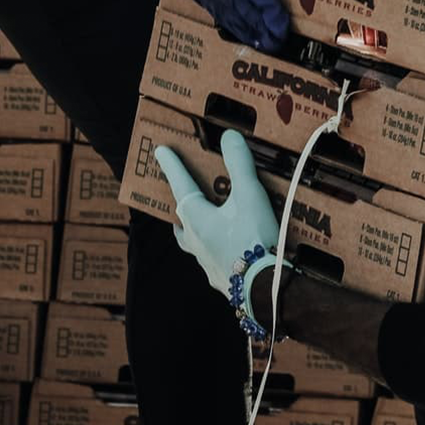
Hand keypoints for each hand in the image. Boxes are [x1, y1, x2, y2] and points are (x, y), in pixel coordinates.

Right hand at [143, 0, 291, 50]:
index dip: (267, 9)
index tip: (281, 23)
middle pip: (241, 8)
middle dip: (261, 28)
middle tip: (279, 42)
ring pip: (226, 13)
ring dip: (246, 31)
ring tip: (264, 45)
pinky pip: (213, 9)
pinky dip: (229, 23)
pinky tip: (241, 33)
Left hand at [154, 130, 280, 307]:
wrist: (263, 288)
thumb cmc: (254, 238)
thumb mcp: (250, 195)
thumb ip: (239, 164)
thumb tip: (229, 136)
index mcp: (197, 218)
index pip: (181, 185)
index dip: (172, 166)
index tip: (160, 151)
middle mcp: (195, 241)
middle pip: (181, 220)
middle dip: (181, 206)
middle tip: (183, 196)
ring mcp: (206, 262)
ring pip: (193, 243)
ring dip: (194, 232)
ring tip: (203, 226)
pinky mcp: (220, 278)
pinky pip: (212, 260)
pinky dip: (216, 251)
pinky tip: (229, 252)